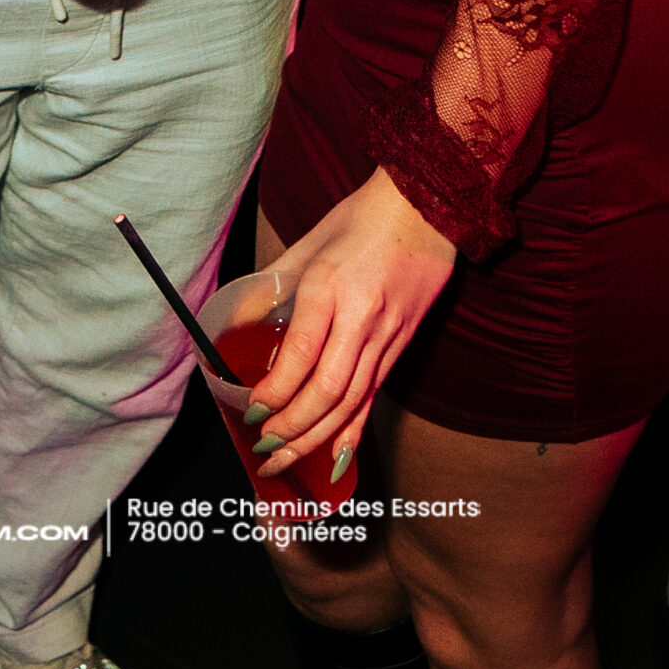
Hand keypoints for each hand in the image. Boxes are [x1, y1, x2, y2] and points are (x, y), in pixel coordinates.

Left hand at [243, 172, 456, 488]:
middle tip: (264, 448)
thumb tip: (241, 321)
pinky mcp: (403, 343)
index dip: (276, 392)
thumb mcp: (309, 243)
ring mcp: (388, 334)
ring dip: (317, 438)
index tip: (252, 410)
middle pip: (327, 390)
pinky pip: (375, 394)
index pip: (301, 355)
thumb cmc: (361, 219)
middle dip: (292, 428)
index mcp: (331, 286)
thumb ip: (274, 284)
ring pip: (352, 400)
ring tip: (287, 461)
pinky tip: (336, 458)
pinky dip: (354, 430)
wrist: (428, 206)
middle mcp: (361, 317)